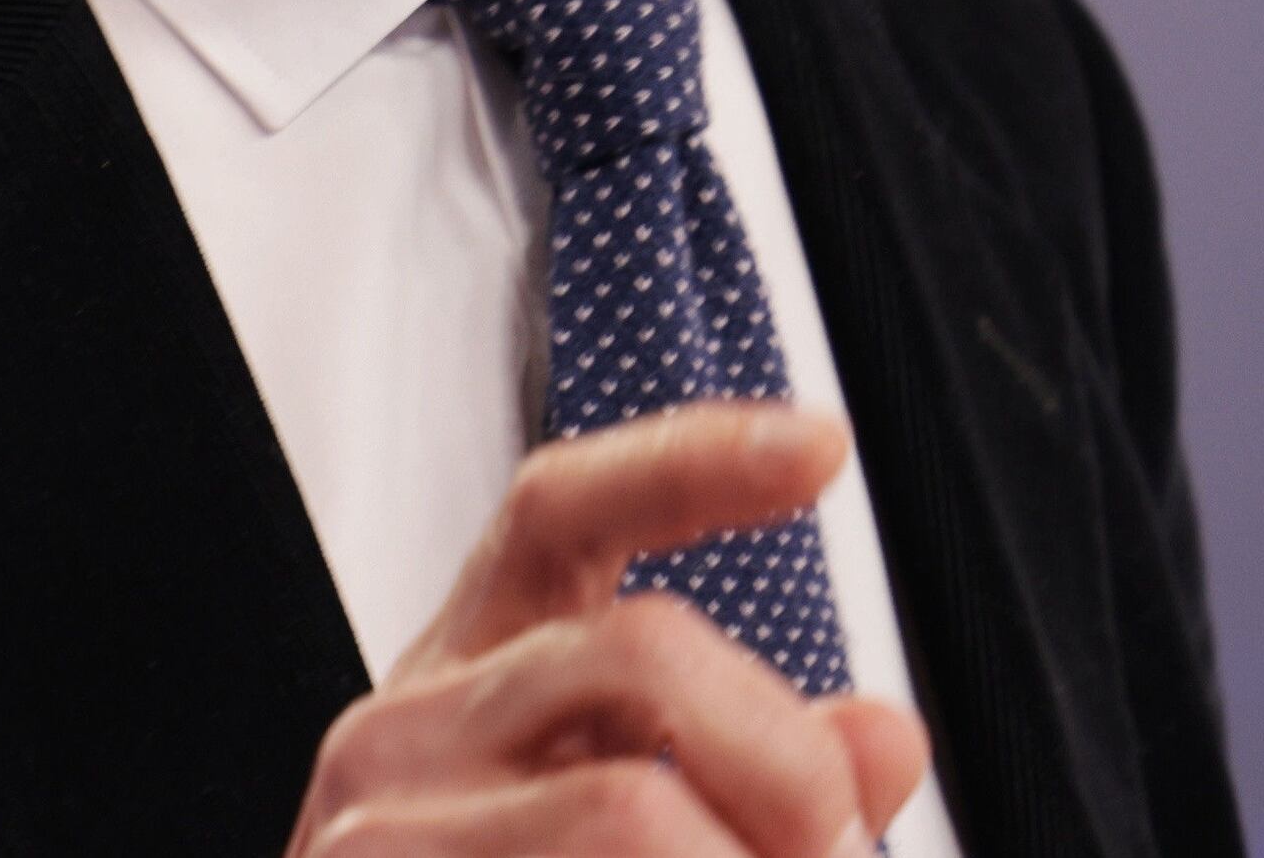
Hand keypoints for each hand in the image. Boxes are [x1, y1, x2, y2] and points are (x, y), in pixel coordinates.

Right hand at [281, 403, 928, 856]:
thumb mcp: (620, 844)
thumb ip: (751, 780)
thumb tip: (889, 731)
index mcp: (471, 676)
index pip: (564, 510)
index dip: (692, 460)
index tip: (820, 448)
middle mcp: (401, 731)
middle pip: (640, 647)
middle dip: (785, 758)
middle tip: (838, 855)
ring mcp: (374, 833)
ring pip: (630, 807)